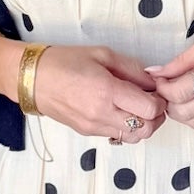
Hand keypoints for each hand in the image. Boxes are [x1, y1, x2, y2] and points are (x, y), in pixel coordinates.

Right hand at [30, 43, 168, 143]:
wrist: (32, 79)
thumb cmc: (64, 61)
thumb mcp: (102, 54)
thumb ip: (132, 69)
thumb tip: (153, 81)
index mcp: (107, 91)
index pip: (150, 109)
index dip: (160, 101)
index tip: (156, 90)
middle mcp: (101, 114)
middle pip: (146, 129)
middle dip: (156, 116)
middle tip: (152, 100)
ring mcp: (94, 127)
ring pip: (133, 138)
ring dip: (142, 125)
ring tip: (136, 107)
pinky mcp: (87, 132)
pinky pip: (117, 136)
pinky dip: (126, 127)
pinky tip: (120, 110)